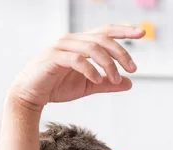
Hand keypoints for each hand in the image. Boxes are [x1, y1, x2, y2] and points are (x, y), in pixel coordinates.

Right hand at [8, 24, 143, 110]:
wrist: (31, 94)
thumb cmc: (57, 86)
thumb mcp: (89, 86)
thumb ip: (108, 83)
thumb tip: (130, 84)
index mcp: (82, 43)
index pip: (105, 32)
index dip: (123, 30)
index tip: (141, 33)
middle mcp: (73, 40)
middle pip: (103, 39)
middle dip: (121, 53)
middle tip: (133, 69)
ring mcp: (62, 47)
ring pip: (92, 48)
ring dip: (108, 64)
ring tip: (116, 79)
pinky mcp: (53, 58)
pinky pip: (76, 60)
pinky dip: (90, 70)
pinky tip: (98, 80)